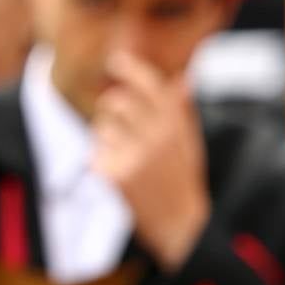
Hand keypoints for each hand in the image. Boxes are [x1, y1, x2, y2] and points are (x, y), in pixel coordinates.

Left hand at [90, 52, 209, 268]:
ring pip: (102, 127)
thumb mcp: (188, 142)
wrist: (179, 223)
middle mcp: (156, 136)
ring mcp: (135, 156)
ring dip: (106, 136)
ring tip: (126, 154)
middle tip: (115, 119)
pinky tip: (120, 172)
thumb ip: (181, 110)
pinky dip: (102, 159)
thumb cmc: (181, 177)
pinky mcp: (116, 174)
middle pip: (115, 102)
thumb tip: (183, 77)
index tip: (116, 61)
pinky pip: (96, 152)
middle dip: (109, 108)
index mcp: (175, 125)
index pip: (151, 86)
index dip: (132, 70)